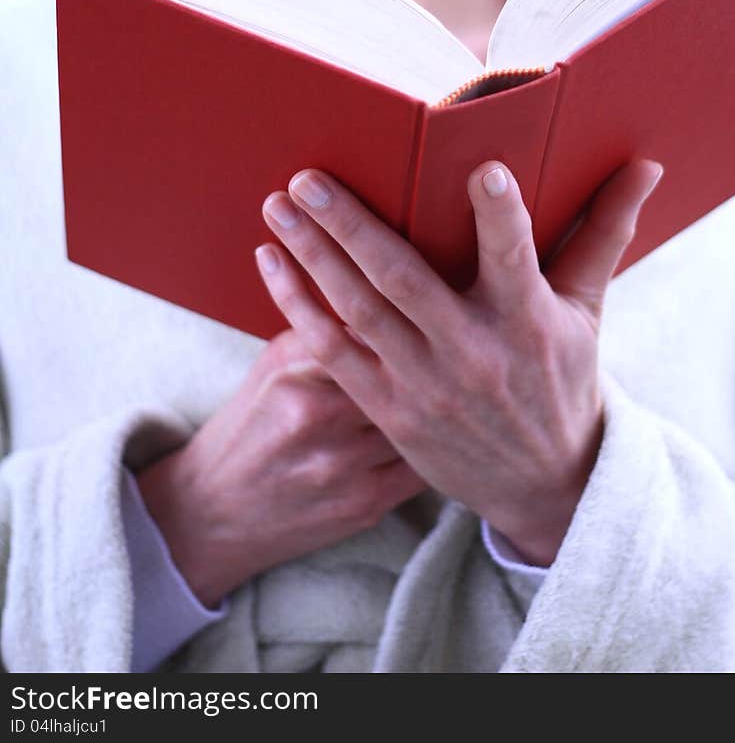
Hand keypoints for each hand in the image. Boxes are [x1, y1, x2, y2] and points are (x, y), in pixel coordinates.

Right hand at [136, 327, 424, 605]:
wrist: (212, 513)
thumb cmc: (252, 426)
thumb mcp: (273, 363)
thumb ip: (323, 327)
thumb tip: (382, 295)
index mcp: (295, 371)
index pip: (372, 328)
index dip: (406, 319)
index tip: (425, 314)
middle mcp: (318, 416)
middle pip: (405, 373)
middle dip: (428, 362)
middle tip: (447, 355)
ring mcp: (343, 465)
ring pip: (420, 419)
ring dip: (434, 407)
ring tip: (444, 393)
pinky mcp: (364, 504)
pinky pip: (423, 466)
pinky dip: (431, 448)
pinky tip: (432, 437)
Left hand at [257, 157, 661, 565]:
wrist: (543, 485)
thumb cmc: (564, 378)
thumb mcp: (588, 310)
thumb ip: (605, 232)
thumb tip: (647, 165)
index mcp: (529, 323)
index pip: (516, 260)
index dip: (501, 218)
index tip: (484, 171)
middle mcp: (473, 354)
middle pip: (403, 282)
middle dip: (351, 227)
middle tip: (308, 177)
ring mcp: (424, 385)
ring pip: (357, 312)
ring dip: (312, 256)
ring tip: (278, 207)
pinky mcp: (389, 409)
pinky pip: (334, 352)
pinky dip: (299, 307)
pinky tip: (272, 264)